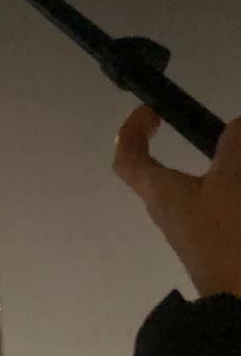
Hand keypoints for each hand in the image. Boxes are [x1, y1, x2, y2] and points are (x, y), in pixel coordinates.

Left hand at [114, 106, 240, 298]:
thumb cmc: (230, 234)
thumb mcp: (233, 180)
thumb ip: (234, 146)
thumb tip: (236, 127)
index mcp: (160, 192)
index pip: (127, 157)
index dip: (132, 129)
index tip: (151, 111)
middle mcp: (168, 211)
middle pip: (162, 173)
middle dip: (185, 147)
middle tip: (213, 131)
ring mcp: (192, 230)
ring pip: (198, 190)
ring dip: (222, 170)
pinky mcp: (216, 244)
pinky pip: (221, 208)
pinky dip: (232, 192)